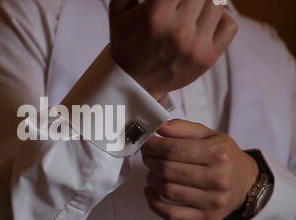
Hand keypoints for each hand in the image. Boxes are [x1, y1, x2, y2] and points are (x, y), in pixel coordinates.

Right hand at [109, 0, 237, 99]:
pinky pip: (230, 24)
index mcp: (156, 14)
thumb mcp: (119, 9)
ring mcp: (196, 44)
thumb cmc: (126, 42)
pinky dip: (221, 18)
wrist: (133, 83)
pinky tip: (204, 21)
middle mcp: (178, 29)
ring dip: (205, 2)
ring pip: (218, 3)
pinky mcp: (208, 57)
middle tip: (182, 4)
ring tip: (192, 9)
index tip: (173, 0)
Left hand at [141, 119, 258, 219]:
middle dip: (150, 161)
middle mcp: (217, 178)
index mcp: (217, 153)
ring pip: (167, 191)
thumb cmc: (224, 156)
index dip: (152, 146)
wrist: (246, 181)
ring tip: (152, 171)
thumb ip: (182, 128)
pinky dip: (154, 204)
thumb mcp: (208, 134)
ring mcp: (213, 201)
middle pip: (167, 170)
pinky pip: (172, 215)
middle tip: (147, 156)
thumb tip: (158, 127)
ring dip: (151, 179)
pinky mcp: (207, 217)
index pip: (172, 150)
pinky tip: (150, 191)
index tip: (146, 143)